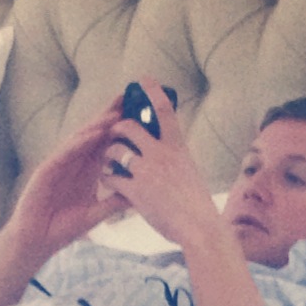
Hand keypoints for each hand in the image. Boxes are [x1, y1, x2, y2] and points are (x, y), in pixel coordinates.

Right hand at [7, 105, 131, 256]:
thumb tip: (138, 197)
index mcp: (86, 171)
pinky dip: (79, 143)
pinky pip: (65, 153)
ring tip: (115, 112)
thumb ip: (114, 203)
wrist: (36, 242)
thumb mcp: (95, 214)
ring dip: (97, 125)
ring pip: (81, 140)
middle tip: (128, 97)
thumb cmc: (61, 229)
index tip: (138, 113)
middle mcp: (74, 163)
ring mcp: (59, 165)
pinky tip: (93, 134)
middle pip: (94, 134)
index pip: (105, 143)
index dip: (120, 127)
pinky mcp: (47, 171)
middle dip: (110, 116)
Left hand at [100, 86, 224, 247]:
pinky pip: (111, 176)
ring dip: (109, 153)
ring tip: (108, 161)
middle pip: (131, 127)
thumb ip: (176, 158)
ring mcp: (147, 171)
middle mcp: (161, 154)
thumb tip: (171, 152)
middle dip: (118, 127)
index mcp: (177, 146)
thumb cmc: (197, 203)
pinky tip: (107, 180)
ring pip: (117, 150)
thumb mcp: (190, 171)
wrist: (198, 226)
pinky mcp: (135, 191)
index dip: (152, 91)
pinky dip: (107, 176)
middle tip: (114, 132)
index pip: (164, 110)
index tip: (143, 79)